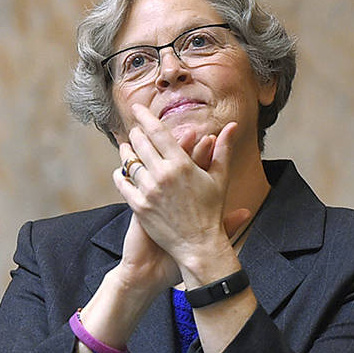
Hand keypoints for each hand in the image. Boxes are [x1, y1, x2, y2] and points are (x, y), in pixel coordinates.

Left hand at [115, 104, 237, 270]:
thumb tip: (233, 126)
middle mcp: (162, 175)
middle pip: (140, 145)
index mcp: (182, 165)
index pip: (157, 133)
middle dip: (135, 134)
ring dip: (126, 153)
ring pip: (129, 163)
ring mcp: (148, 191)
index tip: (137, 108)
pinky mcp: (139, 207)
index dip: (145, 117)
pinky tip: (121, 170)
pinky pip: (123, 184)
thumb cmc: (211, 211)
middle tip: (133, 129)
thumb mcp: (219, 179)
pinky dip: (121, 175)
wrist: (198, 245)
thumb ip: (223, 150)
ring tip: (125, 147)